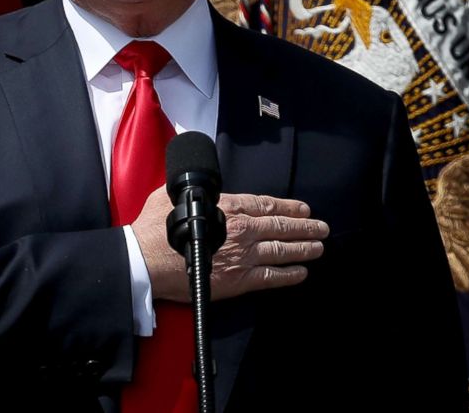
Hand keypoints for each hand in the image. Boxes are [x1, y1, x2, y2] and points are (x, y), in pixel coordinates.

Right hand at [131, 187, 328, 301]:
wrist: (146, 260)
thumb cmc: (155, 227)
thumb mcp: (174, 195)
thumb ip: (195, 192)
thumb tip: (198, 187)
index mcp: (228, 206)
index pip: (266, 205)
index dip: (288, 207)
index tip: (304, 209)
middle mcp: (242, 230)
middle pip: (281, 227)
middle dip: (305, 227)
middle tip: (322, 227)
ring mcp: (243, 256)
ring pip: (282, 251)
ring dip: (304, 248)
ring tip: (319, 247)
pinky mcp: (238, 281)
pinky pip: (272, 278)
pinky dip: (289, 275)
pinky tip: (301, 272)